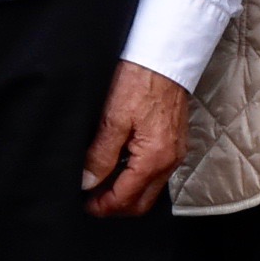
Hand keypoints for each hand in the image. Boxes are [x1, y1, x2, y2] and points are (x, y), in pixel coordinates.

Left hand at [82, 60, 189, 217]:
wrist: (165, 54)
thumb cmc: (140, 79)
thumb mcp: (112, 118)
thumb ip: (100, 155)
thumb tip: (88, 182)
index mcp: (154, 158)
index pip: (126, 198)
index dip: (102, 206)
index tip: (84, 204)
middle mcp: (170, 161)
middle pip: (142, 202)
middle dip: (116, 206)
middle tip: (91, 200)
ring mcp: (175, 152)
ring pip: (150, 189)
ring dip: (126, 192)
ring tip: (100, 182)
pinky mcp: (175, 142)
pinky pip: (156, 172)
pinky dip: (137, 177)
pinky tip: (119, 166)